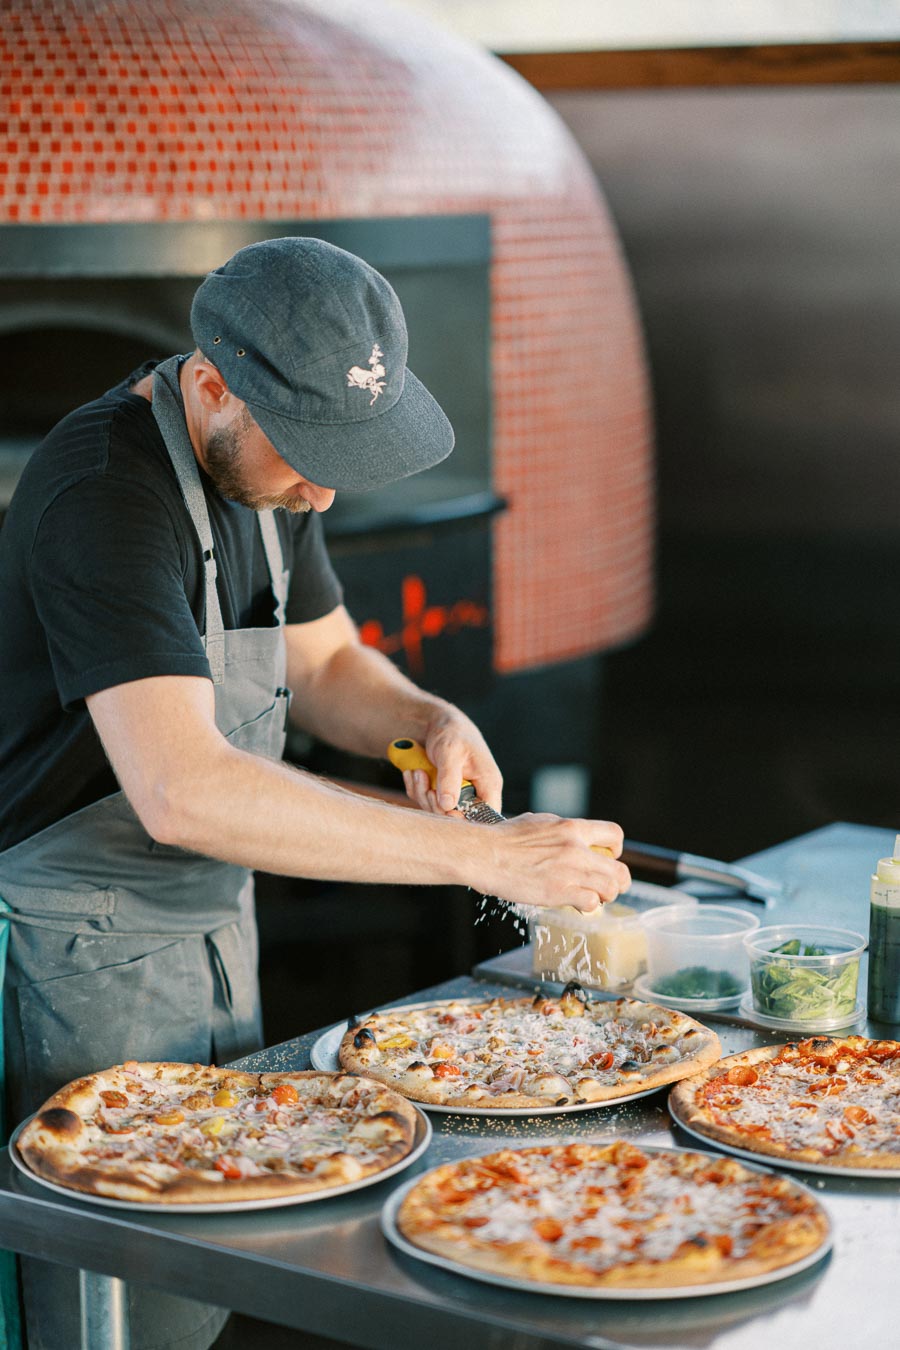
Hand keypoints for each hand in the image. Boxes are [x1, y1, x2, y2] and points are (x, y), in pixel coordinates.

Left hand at [399, 714, 502, 816]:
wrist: (437, 723)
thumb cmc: (451, 733)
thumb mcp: (450, 752)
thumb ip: (449, 778)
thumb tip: (448, 806)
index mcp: (488, 784)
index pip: (485, 815)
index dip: (464, 818)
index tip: (443, 806)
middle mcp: (476, 793)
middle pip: (458, 817)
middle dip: (435, 803)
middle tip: (424, 783)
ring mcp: (458, 794)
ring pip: (439, 811)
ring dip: (422, 794)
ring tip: (417, 772)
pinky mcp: (442, 793)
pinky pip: (427, 802)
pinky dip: (416, 789)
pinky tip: (413, 773)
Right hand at [470, 813, 629, 913]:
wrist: (485, 853)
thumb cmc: (504, 838)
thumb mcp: (539, 822)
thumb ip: (561, 831)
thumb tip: (570, 837)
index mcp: (572, 828)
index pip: (614, 835)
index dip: (615, 850)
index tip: (608, 857)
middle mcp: (576, 848)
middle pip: (619, 869)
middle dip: (619, 881)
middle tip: (610, 887)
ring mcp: (570, 871)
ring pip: (611, 888)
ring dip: (605, 895)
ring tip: (594, 897)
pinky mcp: (560, 892)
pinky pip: (591, 903)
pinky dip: (588, 906)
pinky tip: (576, 903)